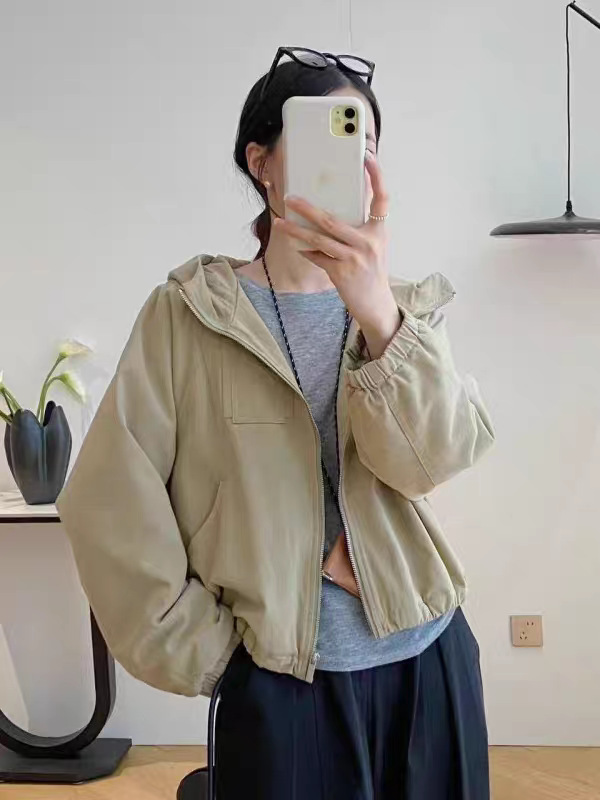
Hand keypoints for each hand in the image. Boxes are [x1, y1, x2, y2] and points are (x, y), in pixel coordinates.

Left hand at [273, 152, 401, 359]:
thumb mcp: (373, 246)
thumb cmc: (371, 272)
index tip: (368, 157)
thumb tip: (334, 208)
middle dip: (307, 208)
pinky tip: (298, 247)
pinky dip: (307, 252)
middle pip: (332, 219)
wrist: (375, 304)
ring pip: (319, 239)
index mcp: (379, 231)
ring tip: (279, 222)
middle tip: (289, 197)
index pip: (382, 198)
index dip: (377, 176)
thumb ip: (360, 227)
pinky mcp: (342, 273)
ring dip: (295, 230)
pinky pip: (318, 257)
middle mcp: (369, 242)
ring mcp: (354, 258)